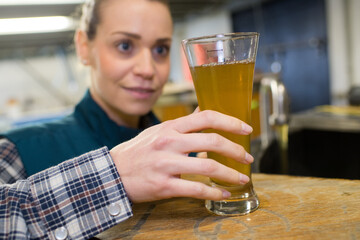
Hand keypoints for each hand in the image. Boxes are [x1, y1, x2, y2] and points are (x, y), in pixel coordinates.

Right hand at [110, 110, 253, 202]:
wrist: (113, 173)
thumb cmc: (138, 151)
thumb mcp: (158, 131)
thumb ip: (182, 124)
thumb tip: (202, 112)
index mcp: (170, 127)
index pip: (206, 117)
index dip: (230, 122)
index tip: (246, 128)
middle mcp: (170, 142)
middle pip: (212, 141)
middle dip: (236, 150)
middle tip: (248, 157)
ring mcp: (166, 164)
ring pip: (208, 167)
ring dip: (230, 174)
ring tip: (241, 178)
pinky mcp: (164, 185)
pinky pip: (195, 189)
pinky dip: (213, 192)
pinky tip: (222, 193)